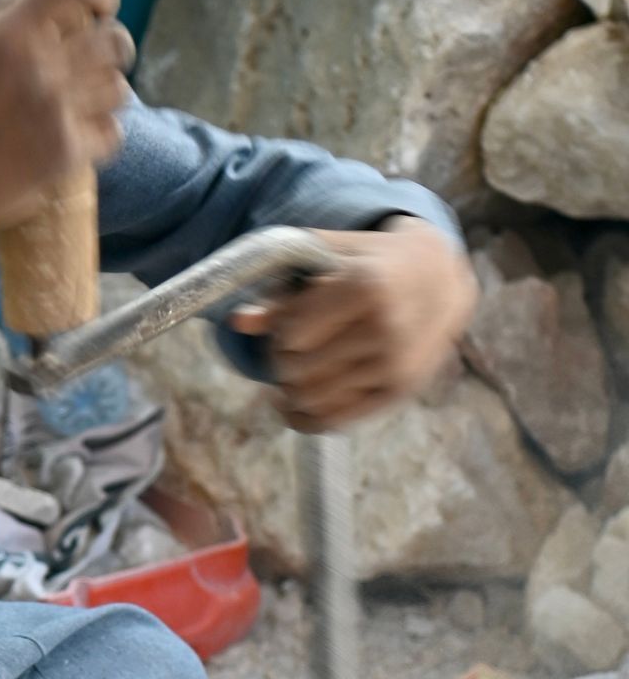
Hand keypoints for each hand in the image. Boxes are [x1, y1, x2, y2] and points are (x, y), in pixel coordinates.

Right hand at [0, 0, 133, 234]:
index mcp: (11, 32)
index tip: (95, 5)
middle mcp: (40, 71)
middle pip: (115, 39)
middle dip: (108, 41)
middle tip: (88, 53)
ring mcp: (55, 117)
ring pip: (118, 87)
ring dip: (103, 86)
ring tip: (79, 92)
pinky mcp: (63, 156)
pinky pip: (112, 132)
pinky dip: (99, 129)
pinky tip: (73, 126)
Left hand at [227, 218, 475, 431]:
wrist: (439, 278)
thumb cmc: (369, 260)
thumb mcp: (326, 257)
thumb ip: (281, 286)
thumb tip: (239, 321)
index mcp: (367, 286)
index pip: (290, 334)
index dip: (279, 329)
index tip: (290, 320)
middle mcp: (387, 329)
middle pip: (295, 368)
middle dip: (281, 357)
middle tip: (290, 346)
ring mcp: (396, 365)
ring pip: (308, 398)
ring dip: (290, 387)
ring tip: (296, 366)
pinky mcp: (399, 392)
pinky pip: (332, 421)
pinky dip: (302, 418)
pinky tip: (290, 403)